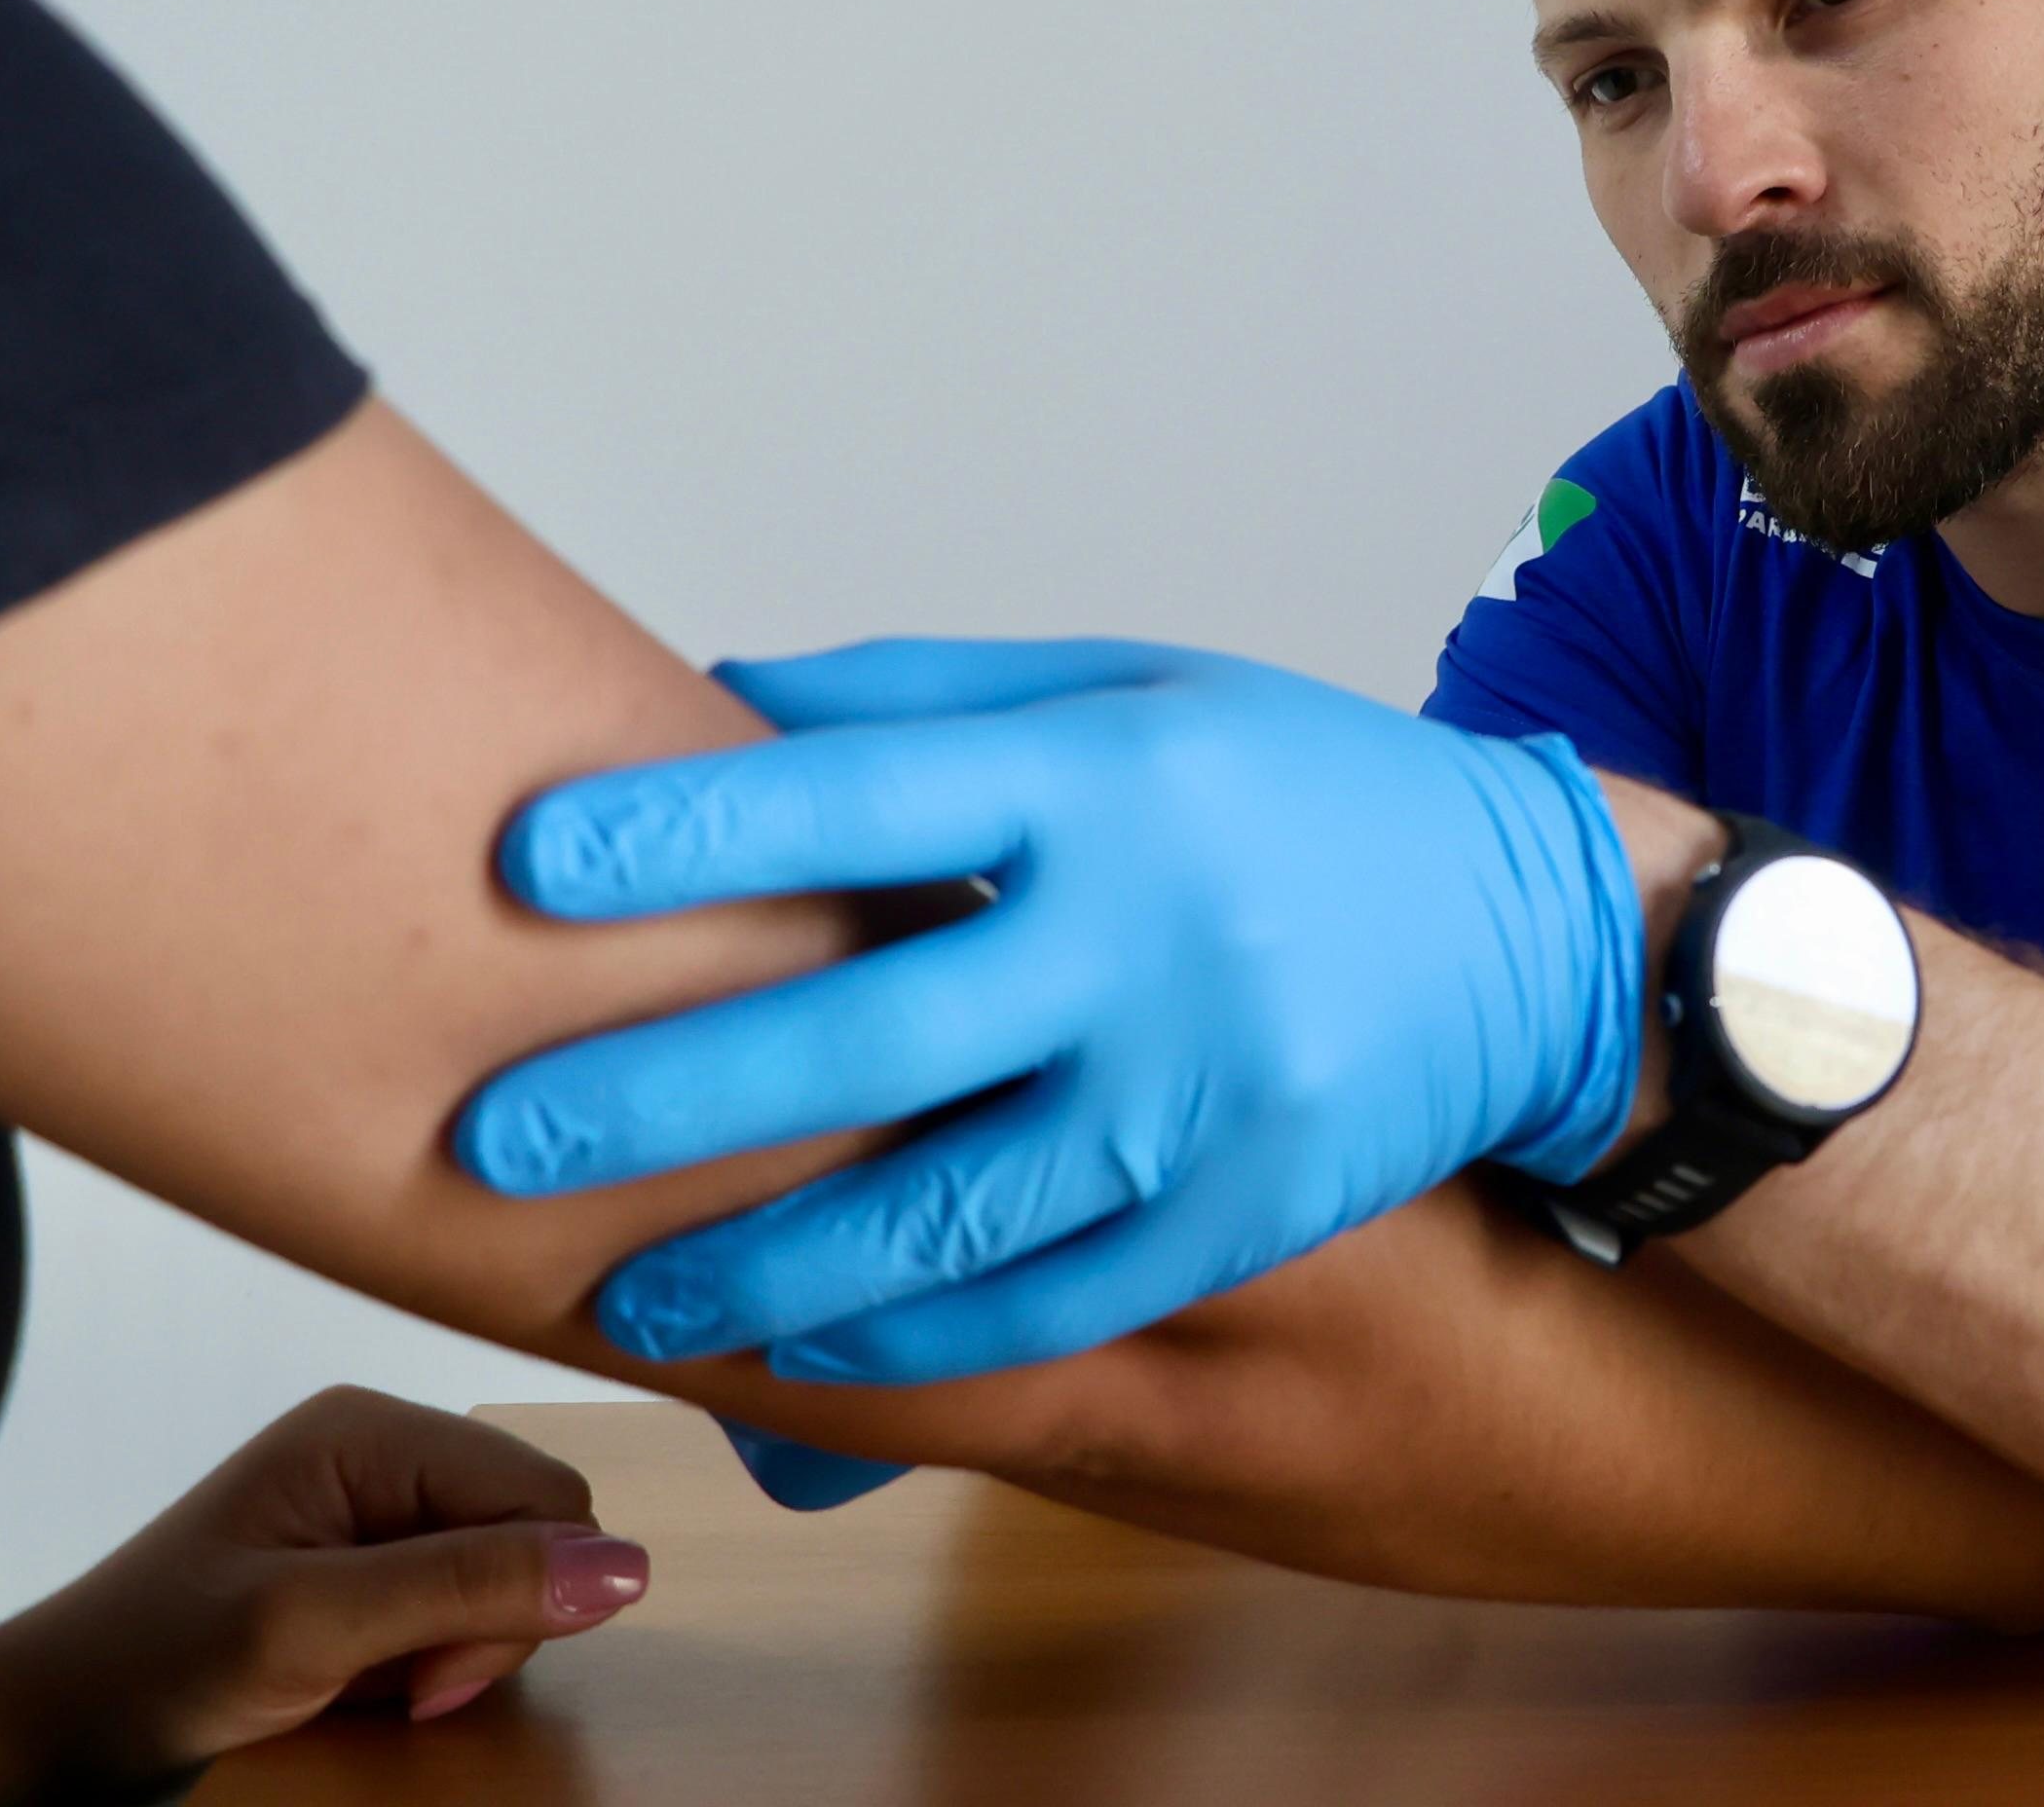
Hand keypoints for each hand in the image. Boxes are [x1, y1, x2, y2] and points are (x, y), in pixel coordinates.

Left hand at [0, 1388, 647, 1801]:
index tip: (432, 1671)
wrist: (46, 1735)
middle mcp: (389, 1453)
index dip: (526, 1593)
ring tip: (379, 1687)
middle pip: (537, 1532)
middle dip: (491, 1624)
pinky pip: (466, 1603)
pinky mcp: (374, 1566)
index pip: (548, 1495)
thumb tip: (631, 1570)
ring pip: (512, 1575)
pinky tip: (377, 1681)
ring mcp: (381, 1510)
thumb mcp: (309, 1628)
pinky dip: (438, 1658)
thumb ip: (467, 1589)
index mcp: (375, 1429)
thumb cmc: (149, 1666)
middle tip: (405, 1683)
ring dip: (463, 1649)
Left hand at [452, 637, 1643, 1384]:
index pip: (865, 795)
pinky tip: (807, 1348)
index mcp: (1113, 778)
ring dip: (766, 1267)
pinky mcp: (1248, 1211)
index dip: (686, 831)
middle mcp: (1155, 933)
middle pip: (869, 1033)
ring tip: (630, 1292)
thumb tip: (710, 702)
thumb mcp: (1140, 694)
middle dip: (665, 1097)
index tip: (522, 862)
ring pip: (948, 1212)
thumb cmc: (1305, 797)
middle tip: (503, 1141)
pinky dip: (918, 1339)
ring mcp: (1208, 1089)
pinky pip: (1054, 1301)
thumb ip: (929, 703)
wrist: (1540, 938)